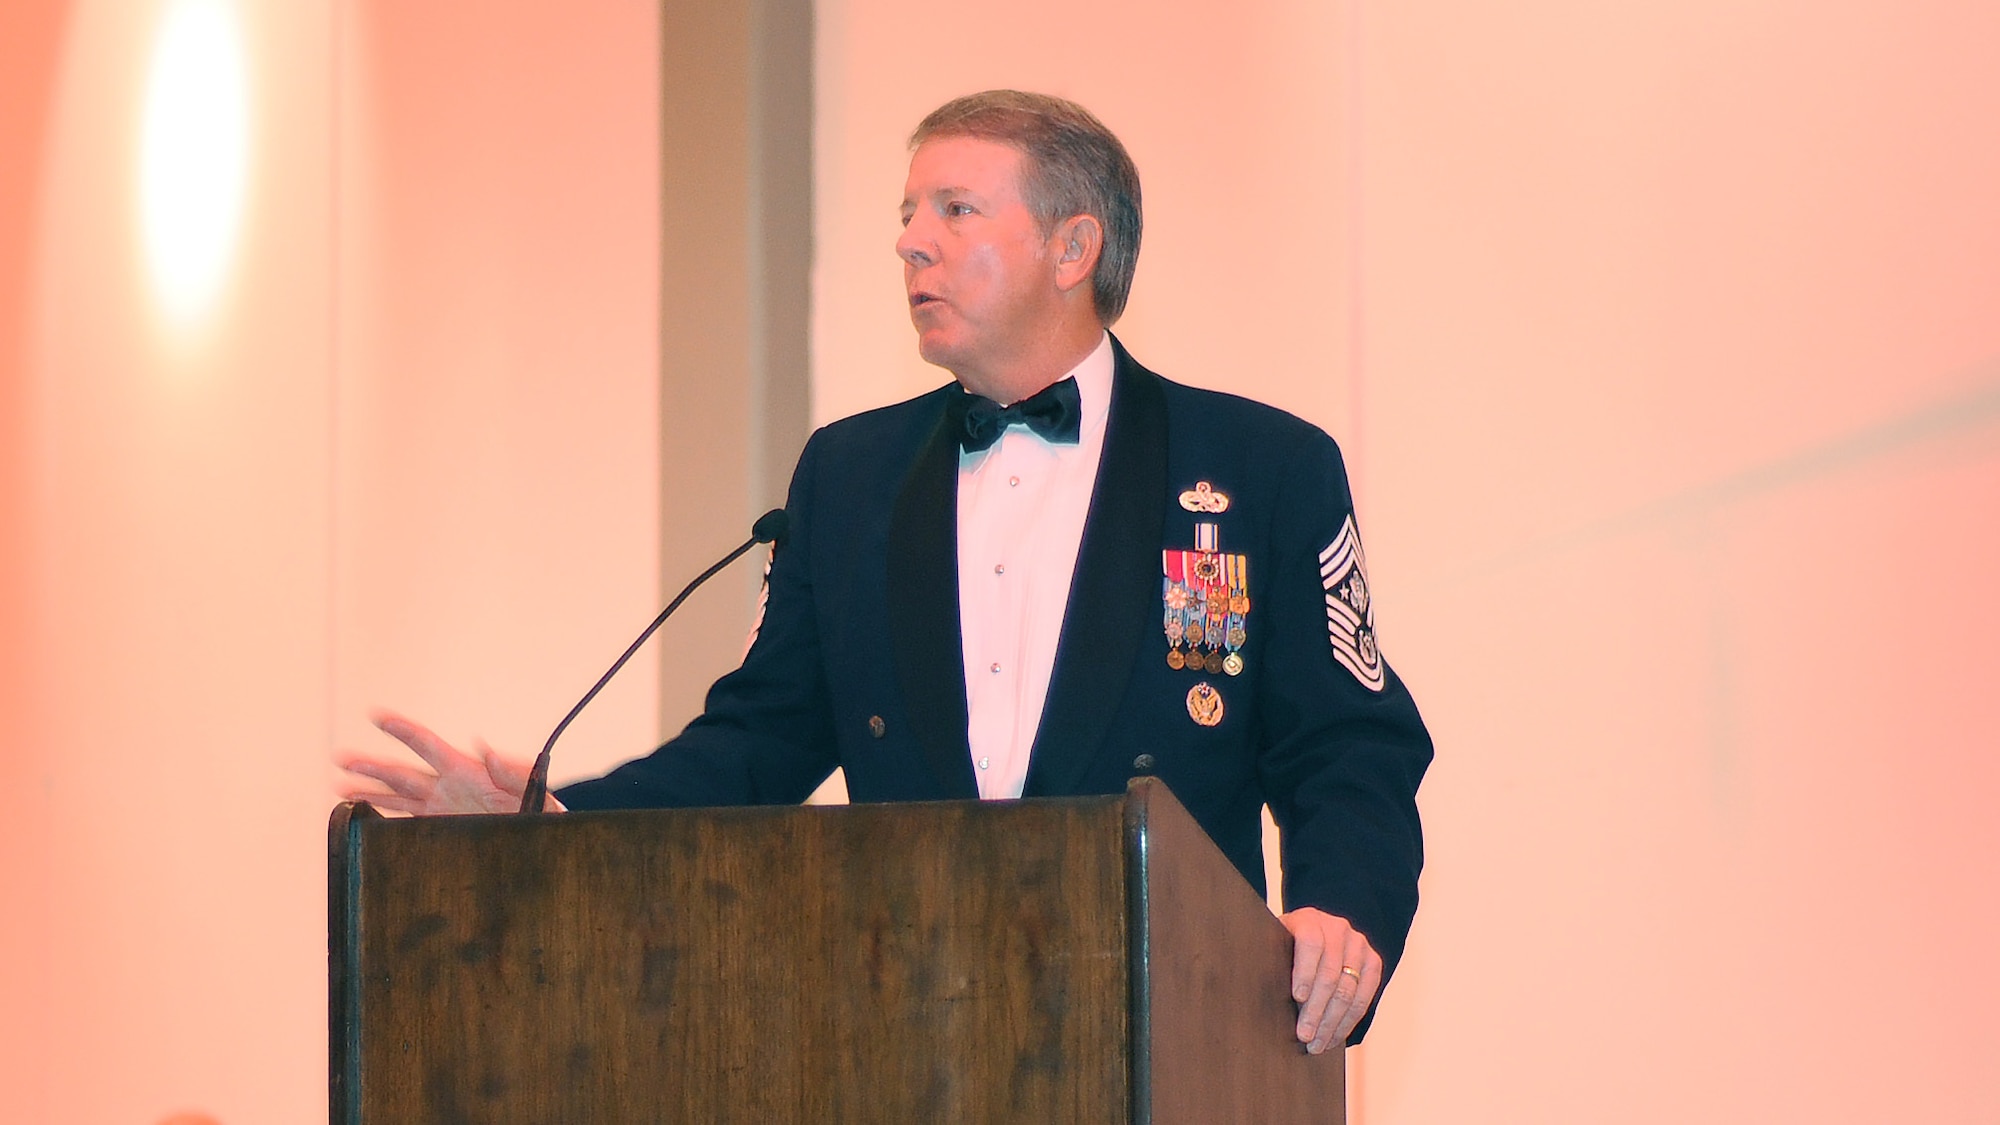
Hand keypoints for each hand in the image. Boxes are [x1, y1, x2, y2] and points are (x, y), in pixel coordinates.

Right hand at [337, 710, 554, 814]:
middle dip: (372, 764)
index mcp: (466, 770)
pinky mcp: (442, 828)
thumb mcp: (534, 790)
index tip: (377, 715)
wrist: (544, 839)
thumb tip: (485, 749)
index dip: (402, 730)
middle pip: (402, 772)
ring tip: (340, 786)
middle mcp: (448, 786)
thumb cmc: (543, 810)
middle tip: (342, 757)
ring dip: (369, 790)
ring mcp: (442, 808)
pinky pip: (407, 821)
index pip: (427, 745)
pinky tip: (364, 816)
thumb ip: (512, 771)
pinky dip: (385, 818)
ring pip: (398, 796)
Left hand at [1282, 907, 1380, 1053]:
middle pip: (1330, 973)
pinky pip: (1364, 997)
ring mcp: (1358, 944)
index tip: (1297, 997)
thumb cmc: (1286, 947)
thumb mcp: (1274, 946)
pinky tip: (1334, 1036)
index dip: (1305, 971)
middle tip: (1305, 1035)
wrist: (1312, 937)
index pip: (1310, 944)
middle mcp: (1337, 928)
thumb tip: (1257, 992)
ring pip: (1348, 990)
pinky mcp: (1372, 962)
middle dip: (1317, 1010)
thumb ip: (1270, 961)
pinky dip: (1349, 1021)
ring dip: (1332, 1023)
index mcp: (1308, 920)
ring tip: (1317, 1044)